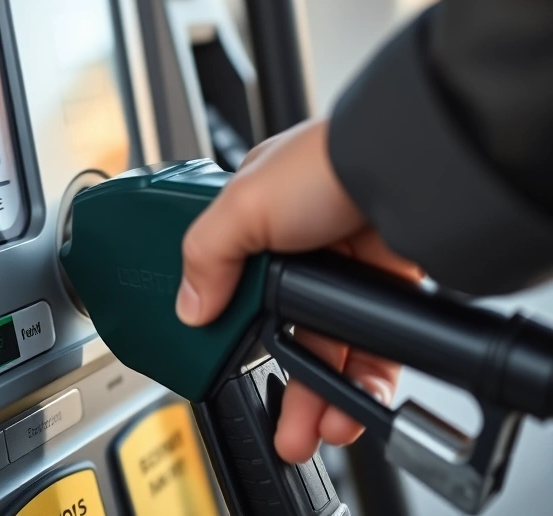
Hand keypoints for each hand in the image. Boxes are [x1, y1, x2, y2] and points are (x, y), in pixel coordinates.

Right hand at [176, 118, 422, 462]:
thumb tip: (188, 307)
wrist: (407, 168)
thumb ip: (206, 256)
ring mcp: (345, 265)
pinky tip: (353, 403)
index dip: (224, 326)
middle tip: (276, 419)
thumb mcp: (241, 205)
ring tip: (312, 430)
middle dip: (279, 379)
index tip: (221, 363)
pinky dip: (364, 381)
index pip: (229, 280)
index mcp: (256, 215)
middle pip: (281, 326)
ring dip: (321, 393)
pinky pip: (373, 347)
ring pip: (327, 344)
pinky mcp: (388, 284)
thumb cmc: (327, 164)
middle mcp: (301, 243)